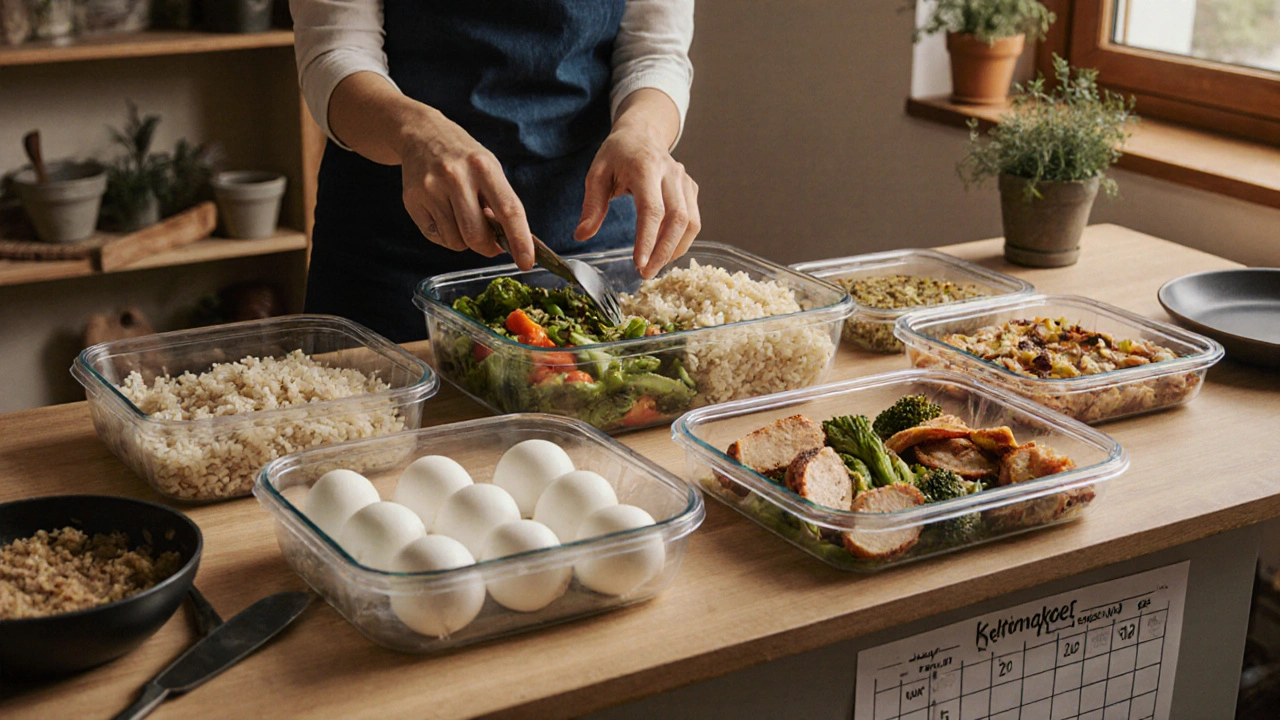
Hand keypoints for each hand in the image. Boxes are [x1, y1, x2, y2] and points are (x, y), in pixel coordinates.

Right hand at [396, 108, 535, 268]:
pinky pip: (436, 238)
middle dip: (487, 247)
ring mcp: (431, 188)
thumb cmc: (463, 157)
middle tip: (490, 243)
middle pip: (476, 235)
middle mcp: (455, 176)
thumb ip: (500, 203)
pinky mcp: (412, 200)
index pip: (508, 210)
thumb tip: (511, 243)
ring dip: (464, 240)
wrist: (421, 134)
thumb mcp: (489, 169)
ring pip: (455, 241)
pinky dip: (446, 235)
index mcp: (483, 167)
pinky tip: (444, 214)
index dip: (520, 240)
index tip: (527, 262)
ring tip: (462, 217)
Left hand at [575, 120, 699, 278]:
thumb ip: (591, 205)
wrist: (642, 134)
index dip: (647, 239)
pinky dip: (681, 241)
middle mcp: (671, 173)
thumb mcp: (596, 174)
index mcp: (645, 167)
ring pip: (691, 223)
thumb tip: (582, 235)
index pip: (652, 209)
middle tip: (646, 274)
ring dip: (675, 250)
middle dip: (663, 252)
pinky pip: (693, 220)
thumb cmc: (617, 155)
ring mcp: (684, 181)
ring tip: (655, 267)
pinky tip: (665, 252)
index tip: (639, 263)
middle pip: (677, 219)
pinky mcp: (691, 189)